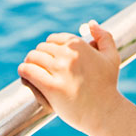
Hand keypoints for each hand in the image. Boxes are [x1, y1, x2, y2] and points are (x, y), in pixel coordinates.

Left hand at [17, 20, 123, 135]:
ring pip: (32, 57)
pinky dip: (24, 71)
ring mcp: (59, 70)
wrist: (105, 113)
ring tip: (31, 71)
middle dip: (40, 57)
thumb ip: (104, 37)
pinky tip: (24, 74)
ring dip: (30, 63)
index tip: (52, 60)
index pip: (52, 39)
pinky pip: (28, 71)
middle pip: (41, 48)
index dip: (50, 49)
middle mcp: (68, 54)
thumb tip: (91, 23)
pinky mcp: (51, 86)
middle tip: (42, 69)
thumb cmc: (107, 86)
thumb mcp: (112, 57)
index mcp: (78, 44)